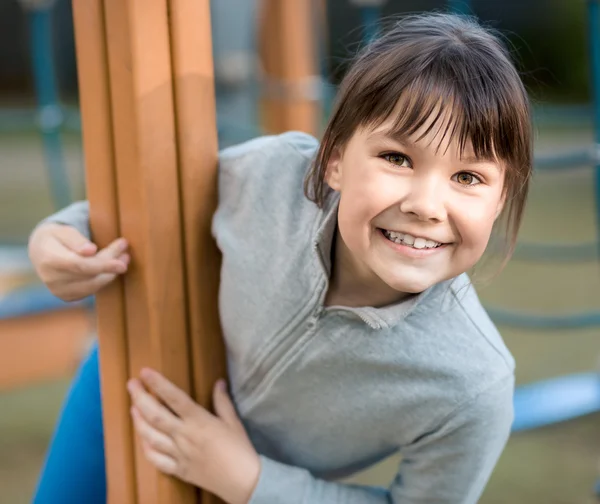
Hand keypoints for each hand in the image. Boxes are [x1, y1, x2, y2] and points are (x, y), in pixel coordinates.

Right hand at [28, 223, 128, 300]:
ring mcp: (59, 291)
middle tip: (126, 251)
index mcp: (50, 260)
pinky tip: (113, 268)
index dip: (103, 265)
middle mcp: (52, 279)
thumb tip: (90, 250)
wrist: (41, 252)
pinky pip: (91, 290)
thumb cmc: (56, 237)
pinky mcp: (67, 297)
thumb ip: (76, 240)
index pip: (80, 265)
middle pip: (90, 275)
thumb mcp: (63, 231)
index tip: (122, 263)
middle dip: (110, 264)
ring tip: (124, 257)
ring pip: (94, 285)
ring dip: (111, 273)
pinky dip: (104, 279)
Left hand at [128, 369, 260, 503]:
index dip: (158, 384)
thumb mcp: (233, 421)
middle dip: (140, 397)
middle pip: (155, 415)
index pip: (174, 398)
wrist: (243, 481)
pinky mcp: (178, 470)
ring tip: (132, 407)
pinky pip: (157, 460)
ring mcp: (178, 454)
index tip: (145, 371)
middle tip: (131, 384)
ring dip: (138, 421)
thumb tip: (219, 382)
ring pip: (151, 436)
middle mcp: (184, 436)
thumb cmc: (240, 449)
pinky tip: (143, 440)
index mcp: (199, 421)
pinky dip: (147, 449)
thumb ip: (223, 401)